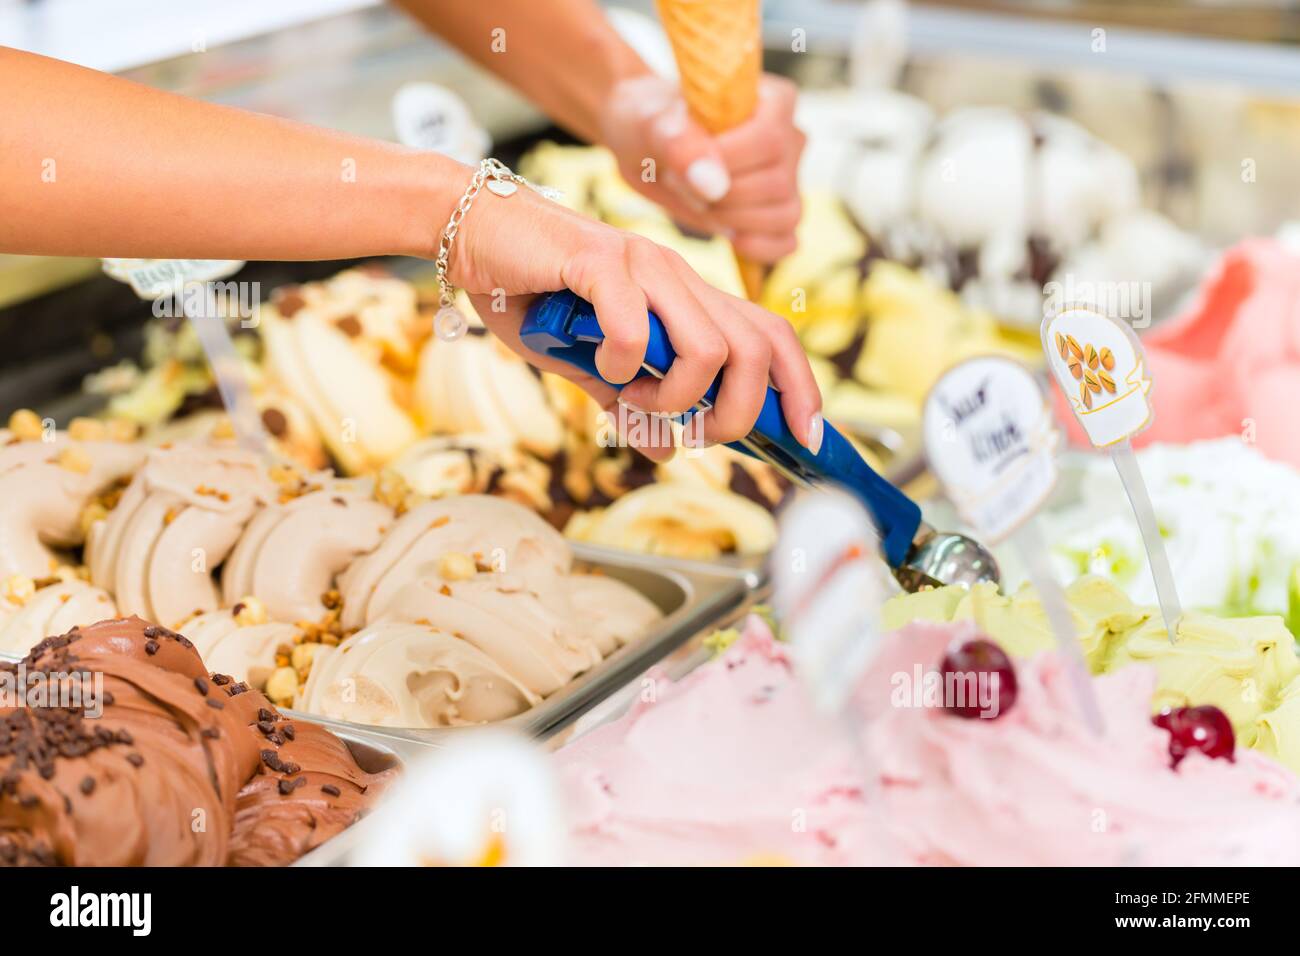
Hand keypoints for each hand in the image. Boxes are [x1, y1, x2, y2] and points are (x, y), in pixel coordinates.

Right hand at [449, 182, 821, 461]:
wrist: (473, 231)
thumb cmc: (532, 294)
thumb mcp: (588, 365)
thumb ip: (629, 404)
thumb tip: (665, 449)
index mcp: (686, 298)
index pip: (771, 337)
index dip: (800, 388)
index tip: (806, 438)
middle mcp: (678, 277)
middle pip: (757, 350)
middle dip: (736, 414)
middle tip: (689, 434)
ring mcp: (644, 265)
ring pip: (710, 348)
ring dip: (677, 397)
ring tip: (633, 400)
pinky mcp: (600, 261)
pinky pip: (635, 328)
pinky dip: (622, 364)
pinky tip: (598, 365)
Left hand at [600, 73, 804, 264]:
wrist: (646, 146)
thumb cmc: (653, 125)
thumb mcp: (655, 126)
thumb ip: (682, 144)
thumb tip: (712, 184)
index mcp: (774, 100)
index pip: (769, 141)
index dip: (725, 163)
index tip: (682, 162)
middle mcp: (791, 138)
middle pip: (777, 184)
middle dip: (720, 195)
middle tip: (679, 181)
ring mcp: (789, 178)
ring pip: (785, 215)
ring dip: (733, 220)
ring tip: (696, 201)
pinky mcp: (776, 213)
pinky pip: (786, 241)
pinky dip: (757, 246)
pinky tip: (725, 233)